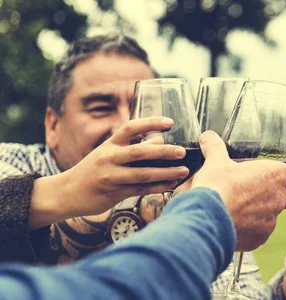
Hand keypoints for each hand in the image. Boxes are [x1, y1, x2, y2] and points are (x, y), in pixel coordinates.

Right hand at [58, 117, 188, 217]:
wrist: (66, 193)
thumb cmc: (92, 170)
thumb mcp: (107, 154)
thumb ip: (130, 148)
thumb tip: (160, 141)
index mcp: (109, 144)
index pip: (130, 128)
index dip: (150, 123)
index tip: (170, 122)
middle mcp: (109, 158)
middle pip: (140, 152)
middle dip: (163, 152)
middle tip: (182, 151)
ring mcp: (112, 177)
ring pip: (143, 174)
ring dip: (166, 172)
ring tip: (184, 170)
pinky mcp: (115, 193)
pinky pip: (141, 190)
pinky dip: (159, 187)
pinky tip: (173, 184)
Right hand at [191, 131, 285, 250]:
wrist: (208, 219)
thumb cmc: (217, 188)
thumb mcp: (215, 162)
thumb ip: (215, 148)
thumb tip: (208, 137)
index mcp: (274, 175)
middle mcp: (278, 198)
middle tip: (270, 190)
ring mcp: (271, 220)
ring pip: (277, 215)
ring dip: (267, 211)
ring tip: (246, 207)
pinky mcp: (261, 237)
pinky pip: (262, 232)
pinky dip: (254, 227)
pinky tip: (238, 223)